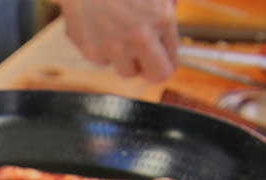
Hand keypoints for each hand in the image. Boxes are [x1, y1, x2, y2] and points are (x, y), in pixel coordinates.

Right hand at [56, 0, 178, 83]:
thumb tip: (164, 43)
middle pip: (157, 76)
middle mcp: (140, 37)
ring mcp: (115, 47)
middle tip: (145, 62)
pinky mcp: (93, 52)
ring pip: (127, 71)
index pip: (172, 61)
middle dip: (153, 70)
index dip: (167, 60)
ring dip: (126, 59)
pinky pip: (103, 61)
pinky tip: (100, 29)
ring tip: (118, 35)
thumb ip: (165, 16)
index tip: (160, 58)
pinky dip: (103, 49)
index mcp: (162, 20)